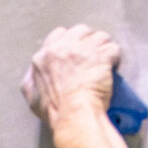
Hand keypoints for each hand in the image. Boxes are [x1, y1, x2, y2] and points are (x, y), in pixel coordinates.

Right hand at [20, 23, 119, 144]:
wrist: (73, 116)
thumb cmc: (55, 112)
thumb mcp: (32, 97)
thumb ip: (32, 80)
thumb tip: (33, 75)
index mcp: (44, 56)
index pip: (59, 35)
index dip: (70, 43)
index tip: (75, 53)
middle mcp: (63, 48)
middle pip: (80, 31)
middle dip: (87, 42)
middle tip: (92, 57)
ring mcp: (83, 50)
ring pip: (99, 36)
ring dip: (103, 48)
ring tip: (104, 61)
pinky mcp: (101, 56)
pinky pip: (113, 48)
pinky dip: (114, 57)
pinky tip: (113, 66)